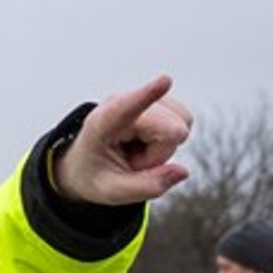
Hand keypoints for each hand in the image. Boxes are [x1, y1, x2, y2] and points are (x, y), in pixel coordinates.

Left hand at [56, 75, 192, 205]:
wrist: (87, 159)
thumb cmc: (96, 173)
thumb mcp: (112, 192)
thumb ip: (144, 187)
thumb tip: (182, 171)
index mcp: (101, 124)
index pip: (126, 108)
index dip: (147, 94)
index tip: (165, 80)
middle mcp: (122, 102)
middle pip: (172, 131)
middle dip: (159, 155)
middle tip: (131, 160)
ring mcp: (142, 97)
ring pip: (181, 125)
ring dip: (164, 148)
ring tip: (137, 151)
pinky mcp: (159, 99)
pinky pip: (185, 121)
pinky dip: (170, 139)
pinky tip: (148, 141)